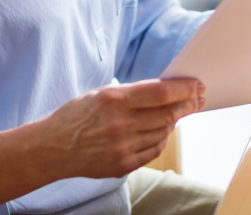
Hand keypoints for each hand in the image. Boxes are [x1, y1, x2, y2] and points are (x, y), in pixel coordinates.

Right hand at [38, 77, 204, 178]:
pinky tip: (162, 132)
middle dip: (187, 105)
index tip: (197, 86)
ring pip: (162, 132)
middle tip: (198, 100)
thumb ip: (133, 93)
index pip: (160, 93)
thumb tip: (166, 91)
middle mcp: (120, 123)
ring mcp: (121, 146)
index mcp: (114, 99)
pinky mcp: (121, 165)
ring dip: (174, 122)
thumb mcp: (101, 93)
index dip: (183, 89)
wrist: (52, 148)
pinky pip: (153, 150)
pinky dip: (161, 139)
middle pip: (167, 113)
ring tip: (177, 114)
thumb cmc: (77, 115)